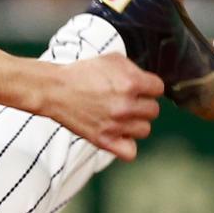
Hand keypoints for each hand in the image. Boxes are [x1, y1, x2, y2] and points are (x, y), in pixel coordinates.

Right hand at [44, 53, 163, 161]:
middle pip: (153, 110)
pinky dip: (127, 144)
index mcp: (130, 82)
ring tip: (120, 116)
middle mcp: (126, 105)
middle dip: (141, 104)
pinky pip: (130, 152)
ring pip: (144, 130)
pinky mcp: (104, 140)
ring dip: (134, 123)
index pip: (158, 88)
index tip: (139, 88)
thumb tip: (147, 81)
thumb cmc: (81, 74)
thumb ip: (133, 69)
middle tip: (125, 100)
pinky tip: (119, 133)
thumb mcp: (110, 59)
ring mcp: (116, 124)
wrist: (54, 89)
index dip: (148, 86)